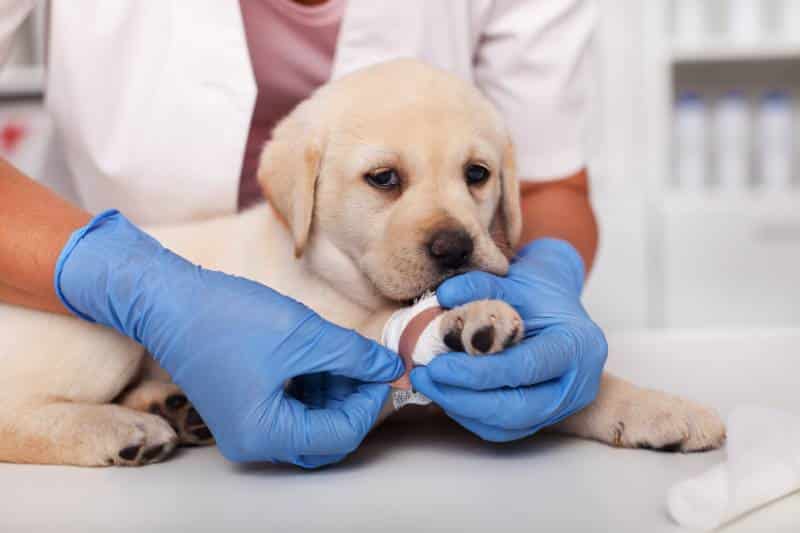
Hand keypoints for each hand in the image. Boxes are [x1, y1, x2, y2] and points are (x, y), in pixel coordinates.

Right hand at [55, 211, 403, 467]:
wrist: (169, 299)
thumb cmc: (227, 317)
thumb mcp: (304, 335)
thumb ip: (354, 356)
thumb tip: (391, 367)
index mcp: (264, 435)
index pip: (340, 434)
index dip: (370, 401)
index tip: (387, 369)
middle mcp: (253, 443)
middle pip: (326, 437)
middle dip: (354, 401)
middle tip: (372, 365)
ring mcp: (246, 427)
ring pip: (311, 423)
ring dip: (336, 392)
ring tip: (348, 354)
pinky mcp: (244, 408)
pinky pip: (291, 409)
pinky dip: (314, 387)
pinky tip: (324, 356)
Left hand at [410, 238, 606, 441]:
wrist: (558, 307)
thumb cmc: (537, 292)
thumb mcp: (513, 281)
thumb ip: (480, 287)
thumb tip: (444, 295)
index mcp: (576, 345)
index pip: (526, 368)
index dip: (479, 373)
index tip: (438, 365)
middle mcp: (577, 383)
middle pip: (519, 408)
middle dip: (465, 399)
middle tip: (426, 377)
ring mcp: (564, 406)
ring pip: (509, 425)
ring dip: (462, 408)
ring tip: (428, 384)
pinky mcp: (544, 417)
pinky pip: (504, 428)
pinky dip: (471, 414)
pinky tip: (446, 393)